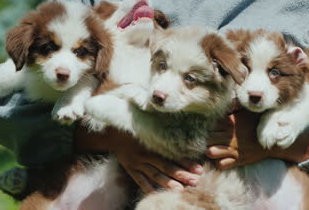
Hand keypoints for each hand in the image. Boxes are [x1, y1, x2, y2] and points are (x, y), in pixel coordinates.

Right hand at [74, 125, 202, 193]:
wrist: (109, 128)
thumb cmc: (132, 119)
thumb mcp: (147, 117)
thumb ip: (162, 119)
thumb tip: (179, 115)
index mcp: (152, 141)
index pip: (173, 154)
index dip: (186, 162)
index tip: (200, 168)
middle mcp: (145, 153)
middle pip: (166, 167)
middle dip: (182, 175)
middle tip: (196, 181)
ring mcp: (137, 162)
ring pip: (154, 175)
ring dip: (168, 183)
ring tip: (180, 190)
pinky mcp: (129, 167)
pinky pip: (138, 179)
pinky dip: (147, 186)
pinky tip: (156, 193)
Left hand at [206, 109, 308, 169]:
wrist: (274, 140)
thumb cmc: (259, 123)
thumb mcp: (247, 111)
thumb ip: (234, 105)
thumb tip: (223, 98)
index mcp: (231, 122)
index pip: (210, 124)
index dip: (206, 125)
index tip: (205, 125)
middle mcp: (230, 136)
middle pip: (207, 138)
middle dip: (205, 138)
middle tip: (206, 137)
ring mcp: (234, 149)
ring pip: (211, 152)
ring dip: (209, 150)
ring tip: (211, 147)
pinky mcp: (238, 160)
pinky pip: (221, 164)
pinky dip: (218, 161)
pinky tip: (220, 157)